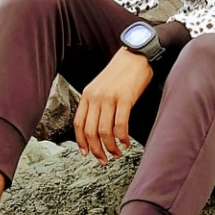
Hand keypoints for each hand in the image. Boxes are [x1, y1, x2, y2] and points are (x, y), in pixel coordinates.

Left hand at [74, 50, 153, 164]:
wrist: (136, 55)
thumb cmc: (121, 72)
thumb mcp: (101, 86)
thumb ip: (96, 104)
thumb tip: (97, 127)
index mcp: (87, 95)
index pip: (78, 123)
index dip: (81, 142)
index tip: (86, 153)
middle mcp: (95, 97)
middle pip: (90, 131)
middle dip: (96, 150)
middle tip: (103, 160)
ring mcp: (109, 98)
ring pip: (104, 131)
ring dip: (110, 147)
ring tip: (117, 153)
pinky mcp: (124, 98)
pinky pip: (120, 125)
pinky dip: (122, 137)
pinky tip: (126, 142)